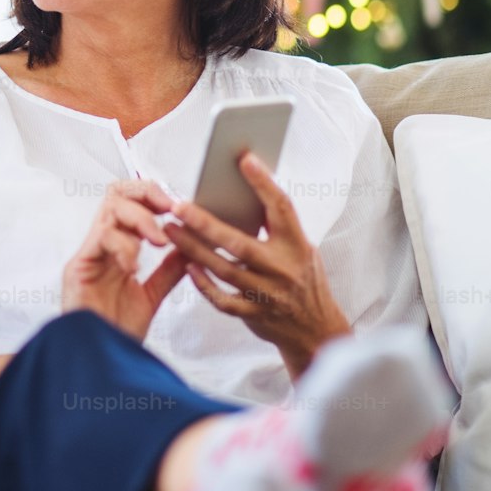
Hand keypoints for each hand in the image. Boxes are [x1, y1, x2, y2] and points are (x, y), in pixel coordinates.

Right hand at [61, 179, 188, 340]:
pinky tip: (134, 265)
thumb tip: (188, 249)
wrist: (97, 365)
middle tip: (169, 209)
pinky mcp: (78, 269)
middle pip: (116, 194)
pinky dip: (124, 245)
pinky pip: (101, 238)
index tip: (177, 207)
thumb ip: (166, 272)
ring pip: (110, 209)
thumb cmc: (115, 335)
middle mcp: (100, 247)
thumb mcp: (149, 297)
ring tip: (158, 241)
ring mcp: (88, 255)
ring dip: (140, 219)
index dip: (153, 197)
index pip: (129, 202)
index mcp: (115, 250)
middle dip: (146, 194)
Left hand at [164, 151, 351, 377]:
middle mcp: (282, 269)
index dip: (264, 183)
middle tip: (179, 206)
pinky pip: (222, 300)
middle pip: (239, 242)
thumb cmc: (304, 279)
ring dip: (193, 249)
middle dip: (206, 223)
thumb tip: (243, 192)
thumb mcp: (301, 248)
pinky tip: (187, 266)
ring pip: (223, 269)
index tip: (244, 159)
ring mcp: (267, 295)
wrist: (318, 330)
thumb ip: (276, 227)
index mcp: (297, 245)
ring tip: (171, 230)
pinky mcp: (254, 316)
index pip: (281, 208)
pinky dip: (203, 284)